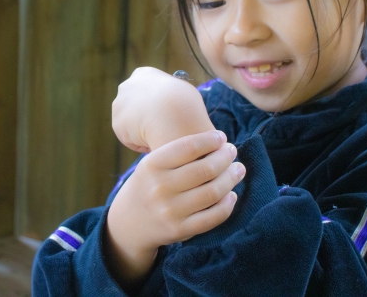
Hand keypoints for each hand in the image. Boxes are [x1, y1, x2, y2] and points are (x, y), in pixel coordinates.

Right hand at [105, 131, 243, 290]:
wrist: (128, 222)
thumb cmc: (148, 185)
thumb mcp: (151, 164)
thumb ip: (178, 154)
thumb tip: (218, 141)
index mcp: (152, 165)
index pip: (188, 147)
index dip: (210, 140)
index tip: (221, 137)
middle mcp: (159, 187)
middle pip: (205, 169)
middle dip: (225, 157)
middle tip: (232, 152)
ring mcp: (170, 211)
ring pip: (212, 192)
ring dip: (231, 178)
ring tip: (238, 170)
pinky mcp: (180, 230)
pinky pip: (212, 217)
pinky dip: (227, 205)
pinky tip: (231, 195)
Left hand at [112, 67, 215, 152]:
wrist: (172, 116)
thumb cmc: (184, 102)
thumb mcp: (182, 90)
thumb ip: (169, 93)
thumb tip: (169, 103)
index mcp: (144, 74)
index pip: (144, 87)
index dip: (153, 101)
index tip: (162, 111)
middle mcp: (127, 86)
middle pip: (134, 105)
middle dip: (143, 116)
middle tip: (160, 127)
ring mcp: (119, 105)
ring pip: (131, 123)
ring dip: (143, 131)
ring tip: (160, 135)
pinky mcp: (116, 124)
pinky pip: (131, 139)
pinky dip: (141, 143)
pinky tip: (153, 141)